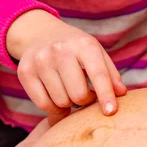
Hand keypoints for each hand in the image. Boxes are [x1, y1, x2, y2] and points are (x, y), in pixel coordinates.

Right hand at [7, 10, 126, 124]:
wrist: (40, 34)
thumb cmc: (76, 50)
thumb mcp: (96, 54)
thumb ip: (111, 74)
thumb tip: (121, 93)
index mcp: (84, 45)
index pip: (98, 74)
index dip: (105, 95)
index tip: (110, 112)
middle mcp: (60, 50)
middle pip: (78, 95)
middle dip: (85, 101)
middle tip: (85, 96)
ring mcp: (40, 61)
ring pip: (61, 102)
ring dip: (68, 104)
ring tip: (69, 91)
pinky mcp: (25, 73)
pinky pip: (43, 105)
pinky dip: (53, 108)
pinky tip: (56, 97)